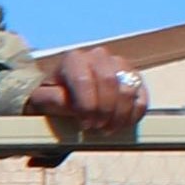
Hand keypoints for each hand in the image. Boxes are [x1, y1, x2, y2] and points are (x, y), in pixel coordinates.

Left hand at [23, 47, 146, 131]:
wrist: (62, 96)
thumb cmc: (51, 98)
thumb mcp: (42, 99)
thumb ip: (53, 100)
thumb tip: (71, 104)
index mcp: (74, 59)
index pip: (84, 80)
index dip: (87, 106)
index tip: (85, 124)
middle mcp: (98, 56)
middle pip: (109, 83)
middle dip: (104, 110)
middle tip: (97, 128)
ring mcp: (119, 64)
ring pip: (128, 88)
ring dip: (120, 114)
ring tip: (108, 129)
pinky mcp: (134, 78)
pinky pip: (141, 96)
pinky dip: (135, 114)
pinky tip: (123, 125)